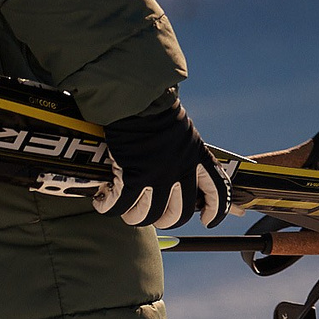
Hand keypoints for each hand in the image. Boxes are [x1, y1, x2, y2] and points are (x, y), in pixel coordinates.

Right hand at [91, 96, 229, 229]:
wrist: (136, 97)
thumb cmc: (153, 108)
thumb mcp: (182, 131)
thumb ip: (183, 153)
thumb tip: (174, 172)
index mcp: (197, 157)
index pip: (217, 191)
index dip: (215, 211)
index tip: (207, 221)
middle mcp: (181, 170)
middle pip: (178, 215)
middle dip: (163, 220)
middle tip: (151, 214)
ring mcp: (157, 176)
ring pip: (147, 216)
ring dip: (132, 216)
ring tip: (123, 208)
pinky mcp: (132, 176)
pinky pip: (120, 205)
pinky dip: (108, 207)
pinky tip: (101, 201)